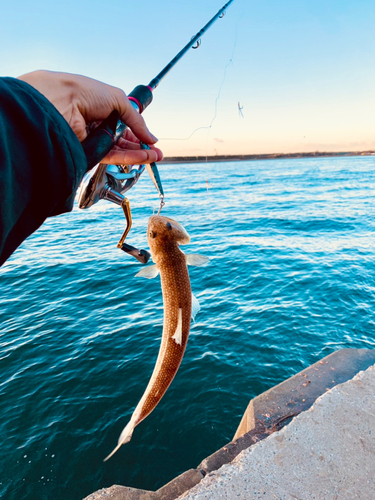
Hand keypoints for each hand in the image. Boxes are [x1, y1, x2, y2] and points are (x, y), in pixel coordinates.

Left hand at [18, 70, 162, 164]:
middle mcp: (96, 125)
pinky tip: (143, 157)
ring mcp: (93, 140)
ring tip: (155, 156)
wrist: (60, 101)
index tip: (151, 139)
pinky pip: (113, 157)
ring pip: (120, 150)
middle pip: (123, 140)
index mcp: (101, 108)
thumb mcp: (118, 99)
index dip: (138, 132)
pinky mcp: (89, 152)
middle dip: (142, 146)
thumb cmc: (83, 92)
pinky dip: (129, 157)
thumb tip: (151, 138)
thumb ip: (136, 120)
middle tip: (157, 152)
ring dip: (139, 154)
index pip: (124, 124)